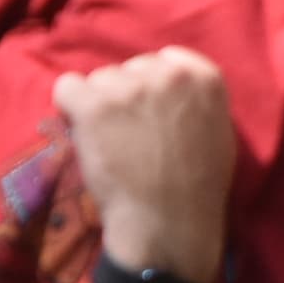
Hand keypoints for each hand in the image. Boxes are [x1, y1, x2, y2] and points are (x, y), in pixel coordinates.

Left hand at [51, 49, 232, 279]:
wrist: (168, 223)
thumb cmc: (196, 188)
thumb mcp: (217, 133)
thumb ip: (195, 102)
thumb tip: (171, 89)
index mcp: (204, 78)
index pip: (164, 59)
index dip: (151, 86)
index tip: (149, 112)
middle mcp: (167, 75)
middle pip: (129, 70)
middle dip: (125, 96)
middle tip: (129, 135)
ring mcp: (128, 88)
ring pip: (99, 81)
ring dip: (99, 106)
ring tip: (111, 143)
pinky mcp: (93, 104)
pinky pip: (66, 88)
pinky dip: (68, 109)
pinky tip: (82, 134)